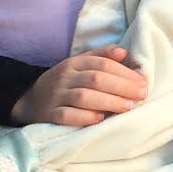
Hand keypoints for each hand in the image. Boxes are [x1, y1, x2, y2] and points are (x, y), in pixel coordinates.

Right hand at [11, 45, 146, 126]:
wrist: (29, 101)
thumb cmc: (64, 84)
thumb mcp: (79, 66)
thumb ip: (101, 57)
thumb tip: (124, 53)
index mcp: (74, 63)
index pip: (101, 64)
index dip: (124, 72)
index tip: (143, 82)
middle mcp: (64, 77)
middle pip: (95, 79)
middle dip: (122, 86)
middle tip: (141, 95)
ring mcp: (55, 96)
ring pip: (83, 97)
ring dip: (108, 101)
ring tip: (128, 107)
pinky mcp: (49, 115)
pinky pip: (66, 115)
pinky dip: (84, 117)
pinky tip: (100, 119)